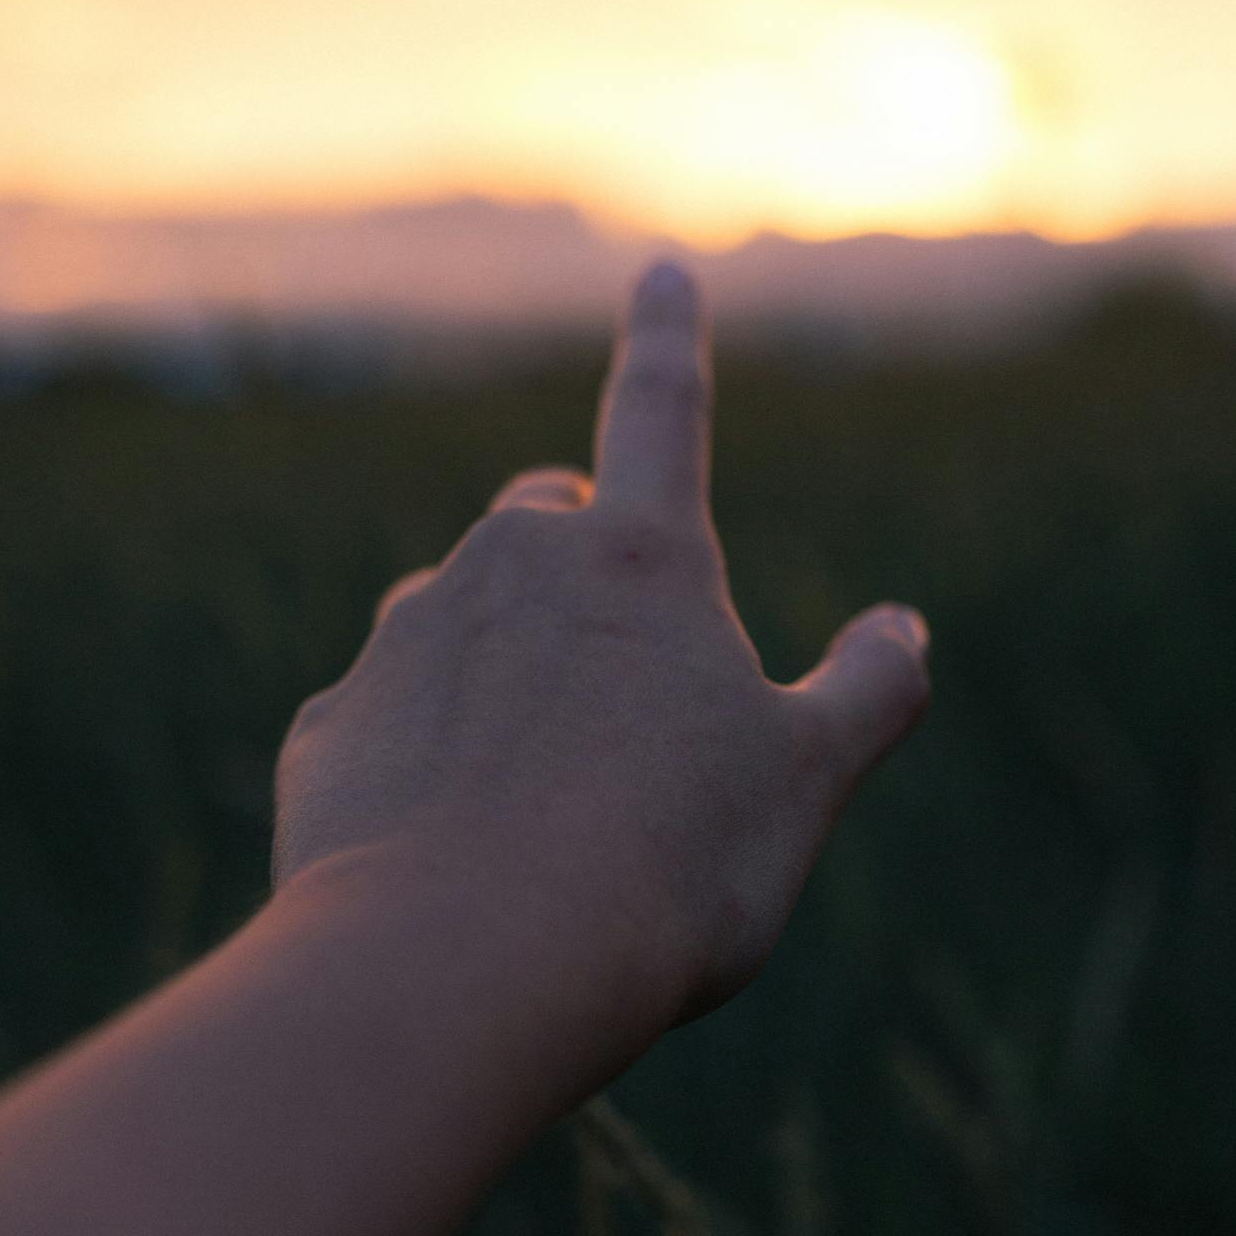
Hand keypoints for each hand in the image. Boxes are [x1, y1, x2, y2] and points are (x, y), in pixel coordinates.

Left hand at [271, 261, 929, 1081]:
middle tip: (624, 676)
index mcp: (642, 560)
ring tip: (543, 800)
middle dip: (580, 558)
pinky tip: (453, 850)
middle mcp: (511, 570)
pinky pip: (386, 720)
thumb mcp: (805, 781)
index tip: (659, 272)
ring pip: (456, 617)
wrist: (465, 963)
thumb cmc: (665, 867)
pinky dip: (423, 760)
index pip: (662, 412)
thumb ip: (866, 692)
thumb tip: (902, 629)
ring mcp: (406, 641)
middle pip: (545, 519)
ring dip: (498, 670)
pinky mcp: (332, 728)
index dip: (667, 339)